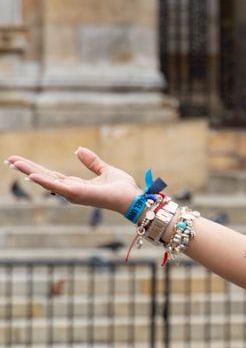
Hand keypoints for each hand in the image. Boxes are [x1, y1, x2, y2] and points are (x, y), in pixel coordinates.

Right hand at [6, 148, 140, 213]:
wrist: (132, 198)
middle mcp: (70, 190)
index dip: (35, 168)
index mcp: (75, 185)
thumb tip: (78, 150)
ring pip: (46, 180)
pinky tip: (31, 175)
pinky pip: (57, 186)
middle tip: (8, 160)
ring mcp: (73, 193)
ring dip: (29, 171)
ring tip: (13, 162)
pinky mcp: (78, 194)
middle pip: (44, 177)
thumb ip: (92, 162)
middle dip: (26, 168)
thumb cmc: (122, 188)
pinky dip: (44, 181)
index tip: (19, 161)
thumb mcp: (105, 170)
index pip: (50, 175)